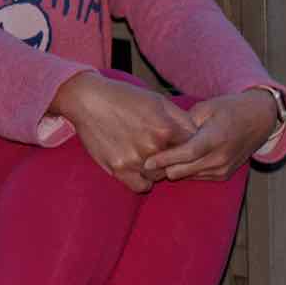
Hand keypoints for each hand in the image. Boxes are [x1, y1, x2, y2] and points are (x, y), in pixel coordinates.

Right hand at [53, 72, 195, 194]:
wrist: (88, 101)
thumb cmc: (124, 97)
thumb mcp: (158, 100)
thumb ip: (181, 119)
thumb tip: (198, 135)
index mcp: (166, 129)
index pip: (192, 148)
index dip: (188, 146)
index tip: (180, 143)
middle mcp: (153, 148)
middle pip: (177, 165)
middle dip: (174, 159)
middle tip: (162, 149)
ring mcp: (135, 161)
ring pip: (160, 177)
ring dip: (158, 170)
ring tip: (147, 154)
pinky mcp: (118, 169)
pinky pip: (141, 186)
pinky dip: (143, 181)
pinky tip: (139, 169)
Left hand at [142, 91, 281, 182]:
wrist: (259, 119)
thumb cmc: (229, 109)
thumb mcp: (206, 108)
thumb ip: (184, 123)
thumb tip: (161, 134)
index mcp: (215, 138)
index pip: (186, 154)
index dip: (164, 159)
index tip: (146, 162)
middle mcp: (220, 158)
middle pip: (182, 171)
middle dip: (162, 168)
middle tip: (145, 161)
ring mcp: (223, 169)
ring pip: (186, 176)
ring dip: (172, 170)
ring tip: (158, 160)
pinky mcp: (223, 175)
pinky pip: (196, 177)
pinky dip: (185, 171)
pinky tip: (177, 161)